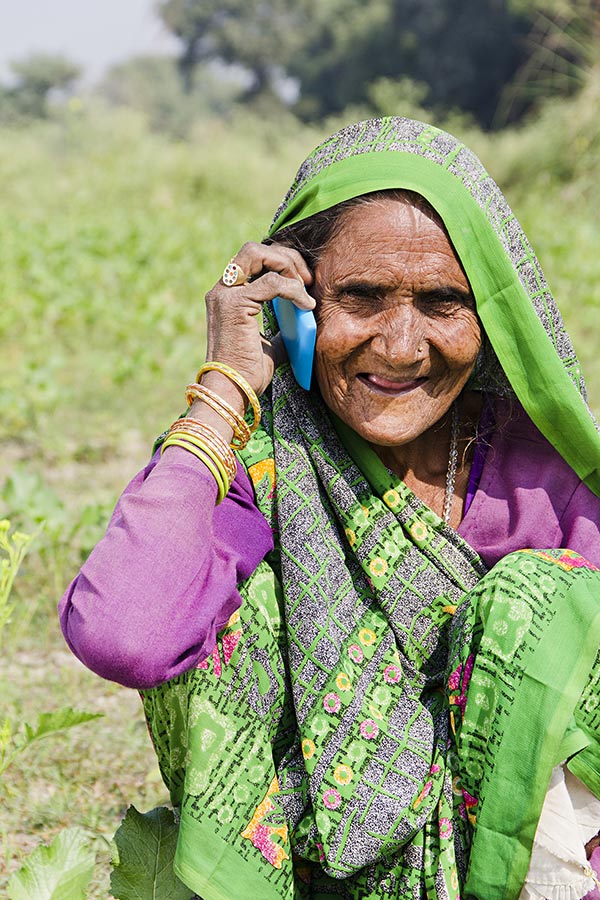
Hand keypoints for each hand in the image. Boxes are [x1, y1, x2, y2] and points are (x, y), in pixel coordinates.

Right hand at [204, 242, 314, 398]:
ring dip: (288, 265)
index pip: (253, 261)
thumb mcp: (271, 345)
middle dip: (286, 257)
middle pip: (254, 249)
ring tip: (305, 288)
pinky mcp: (235, 304)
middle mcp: (222, 290)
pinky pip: (271, 282)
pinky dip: (293, 289)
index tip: (303, 282)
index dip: (280, 263)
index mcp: (227, 296)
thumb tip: (306, 319)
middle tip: (307, 279)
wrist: (231, 391)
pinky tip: (305, 305)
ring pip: (259, 254)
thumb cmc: (248, 373)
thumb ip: (283, 328)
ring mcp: (225, 294)